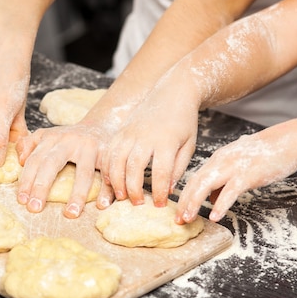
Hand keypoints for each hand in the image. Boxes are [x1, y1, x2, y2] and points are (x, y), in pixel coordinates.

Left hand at [16, 123, 114, 217]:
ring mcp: (91, 147)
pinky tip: (102, 206)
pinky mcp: (109, 154)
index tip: (22, 200)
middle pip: (53, 164)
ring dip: (78, 194)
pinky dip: (107, 191)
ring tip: (71, 214)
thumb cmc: (70, 138)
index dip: (27, 180)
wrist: (103, 124)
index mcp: (52, 138)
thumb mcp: (49, 136)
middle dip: (42, 187)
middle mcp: (70, 141)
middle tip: (34, 208)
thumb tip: (20, 160)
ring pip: (84, 173)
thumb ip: (30, 144)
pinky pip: (109, 174)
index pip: (35, 160)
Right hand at [100, 85, 198, 208]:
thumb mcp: (189, 145)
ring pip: (117, 161)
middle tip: (137, 204)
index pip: (161, 172)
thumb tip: (168, 190)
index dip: (159, 192)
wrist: (172, 92)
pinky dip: (107, 168)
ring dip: (117, 181)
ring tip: (122, 196)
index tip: (160, 204)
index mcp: (167, 141)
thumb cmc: (183, 122)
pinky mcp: (120, 131)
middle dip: (134, 189)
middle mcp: (145, 137)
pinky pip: (108, 152)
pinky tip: (110, 181)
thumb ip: (179, 168)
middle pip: (134, 168)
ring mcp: (130, 133)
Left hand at [176, 127, 296, 222]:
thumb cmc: (264, 154)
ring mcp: (233, 167)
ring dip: (195, 203)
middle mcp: (221, 161)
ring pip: (207, 185)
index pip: (195, 178)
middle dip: (184, 202)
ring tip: (188, 219)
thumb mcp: (238, 164)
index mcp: (217, 159)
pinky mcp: (248, 174)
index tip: (177, 210)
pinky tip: (215, 216)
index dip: (184, 195)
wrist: (288, 141)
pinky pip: (230, 191)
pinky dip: (221, 204)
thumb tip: (212, 199)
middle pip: (196, 183)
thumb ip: (223, 180)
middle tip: (177, 220)